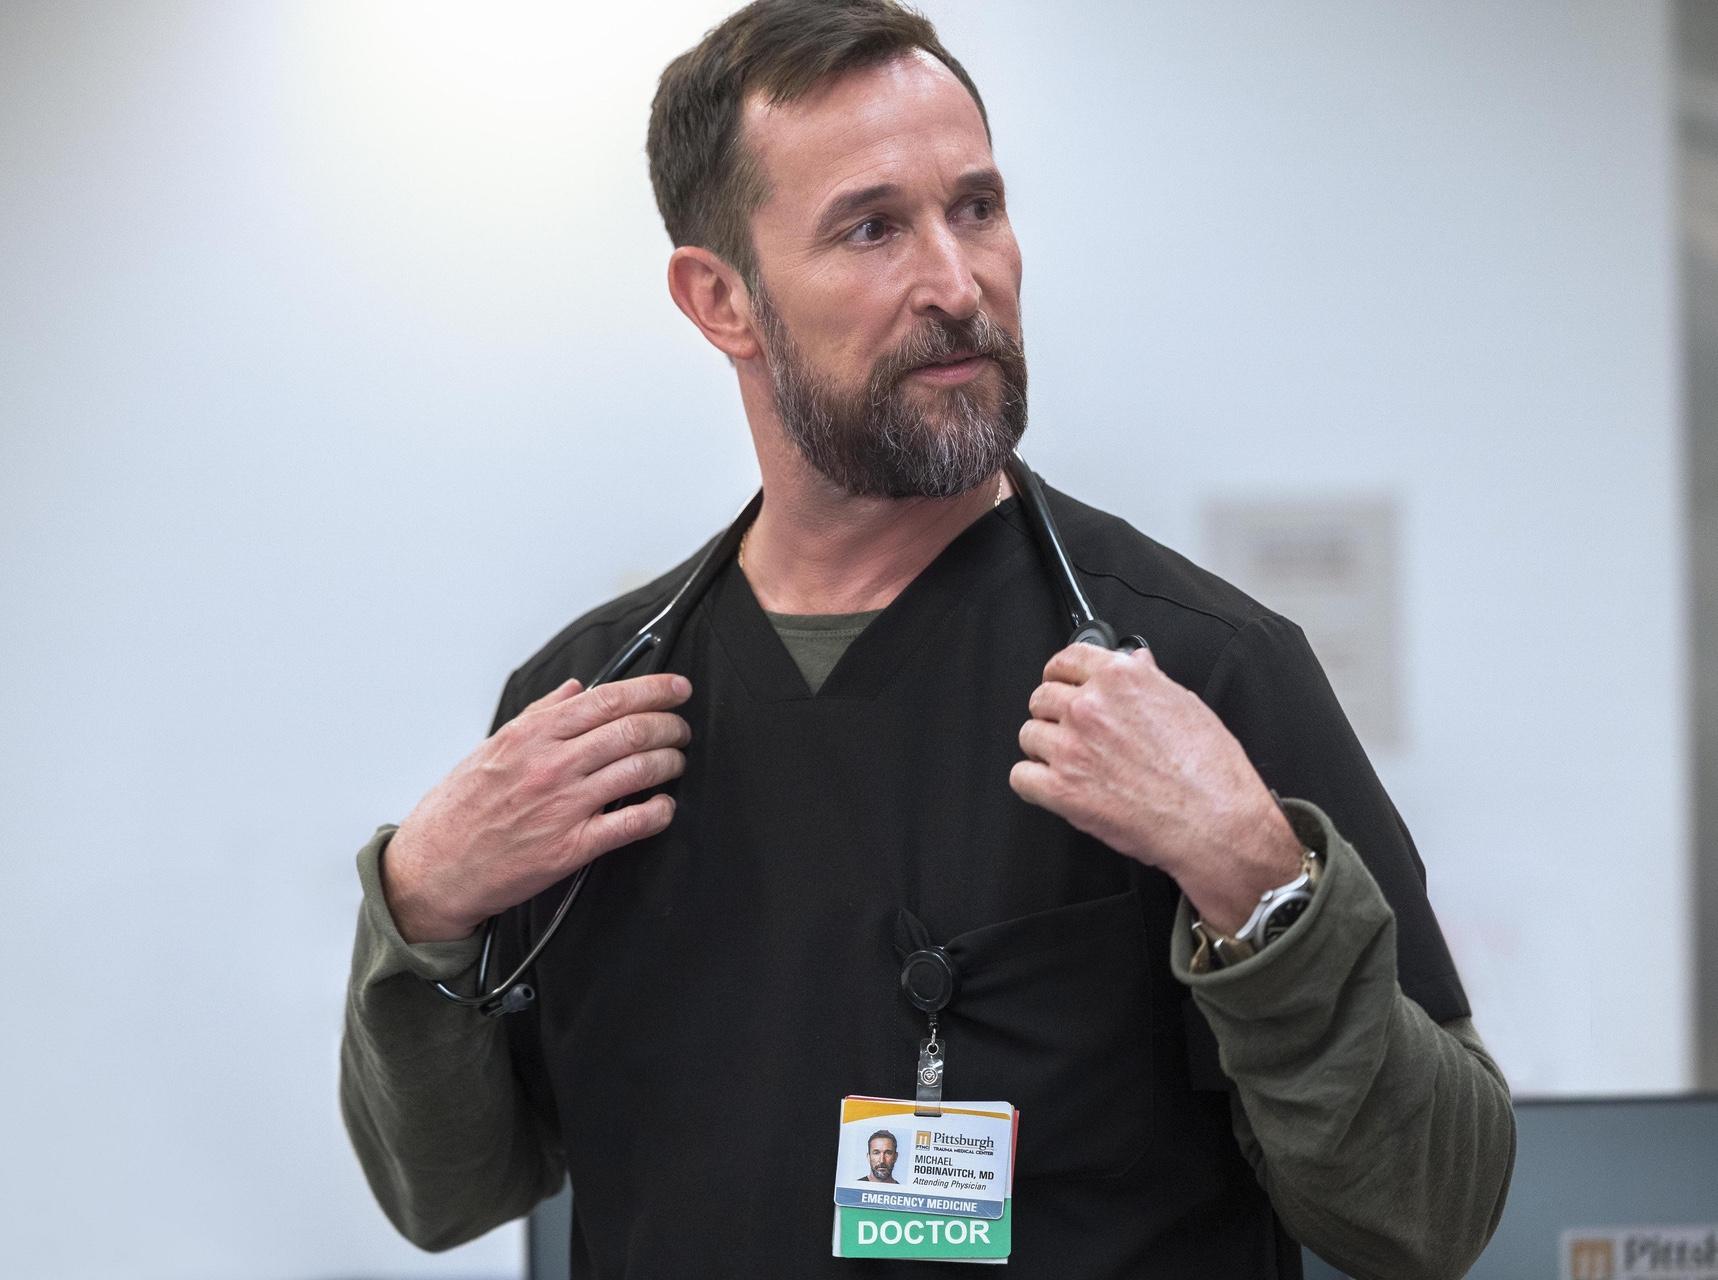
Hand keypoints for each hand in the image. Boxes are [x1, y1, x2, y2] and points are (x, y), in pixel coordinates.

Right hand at [382, 673, 692, 942]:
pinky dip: (658, 811)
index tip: (676, 688)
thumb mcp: (491, 748)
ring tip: (676, 761)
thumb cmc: (458, 810)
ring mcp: (563, 807)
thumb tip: (575, 689)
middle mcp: (551, 766)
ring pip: (638, 771)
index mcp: (532, 736)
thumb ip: (538, 715)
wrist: (433, 868)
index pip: (607, 699)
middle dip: (669, 725)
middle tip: (680, 728)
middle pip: (632, 731)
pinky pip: (630, 825)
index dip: (653, 689)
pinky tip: (664, 806)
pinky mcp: (570, 848)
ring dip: (669, 762)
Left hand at [1010, 644, 1299, 932]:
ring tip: (1072, 765)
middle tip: (1072, 733)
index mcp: (1120, 679)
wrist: (1216, 820)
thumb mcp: (1185, 705)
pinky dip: (1033, 784)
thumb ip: (1148, 680)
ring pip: (1029, 736)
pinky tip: (1055, 787)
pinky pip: (1021, 777)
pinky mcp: (1062, 790)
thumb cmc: (1210, 769)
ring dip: (1044, 749)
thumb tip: (1134, 662)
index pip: (1067, 659)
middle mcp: (1090, 708)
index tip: (1061, 683)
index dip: (1061, 673)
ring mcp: (1072, 748)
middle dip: (1053, 714)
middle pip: (1041, 698)